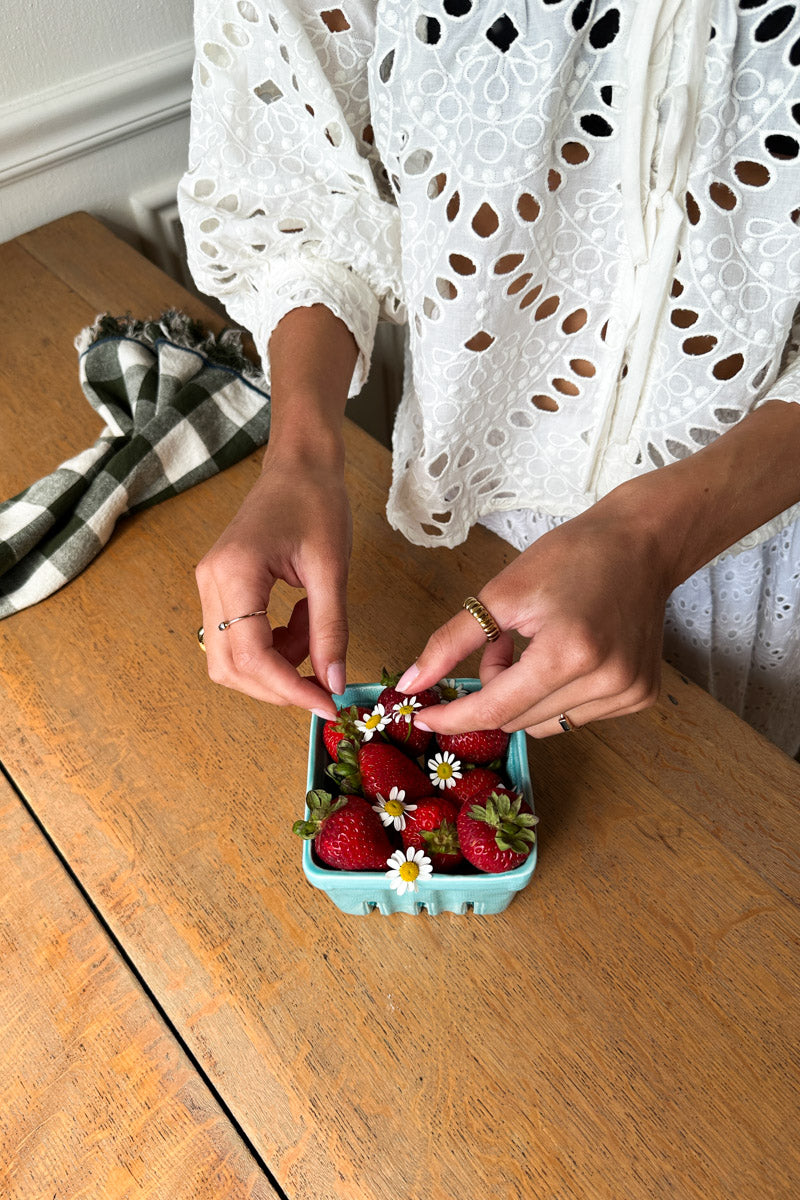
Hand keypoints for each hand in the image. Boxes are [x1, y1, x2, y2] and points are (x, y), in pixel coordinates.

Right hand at [195, 451, 350, 716]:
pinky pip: (239, 637)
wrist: (299, 464)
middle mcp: (211, 582)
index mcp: (234, 573)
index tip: (324, 703)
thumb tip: (333, 683)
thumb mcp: (332, 569)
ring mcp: (210, 585)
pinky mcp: (221, 587)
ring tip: (315, 635)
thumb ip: (330, 630)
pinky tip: (304, 623)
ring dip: (276, 665)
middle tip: (321, 688)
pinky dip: (274, 646)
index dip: (288, 689)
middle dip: (277, 687)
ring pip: (230, 658)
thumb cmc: (317, 502)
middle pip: (230, 667)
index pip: (252, 656)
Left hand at [398, 492, 672, 736]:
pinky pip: (576, 717)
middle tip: (501, 643)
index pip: (497, 709)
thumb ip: (451, 642)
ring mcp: (628, 693)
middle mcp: (605, 681)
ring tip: (536, 646)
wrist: (642, 542)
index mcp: (569, 654)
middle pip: (518, 719)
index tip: (425, 718)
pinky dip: (556, 695)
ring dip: (525, 696)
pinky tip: (567, 655)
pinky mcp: (641, 696)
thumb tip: (409, 685)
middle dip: (495, 689)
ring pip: (545, 724)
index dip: (455, 717)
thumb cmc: (572, 555)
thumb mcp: (502, 592)